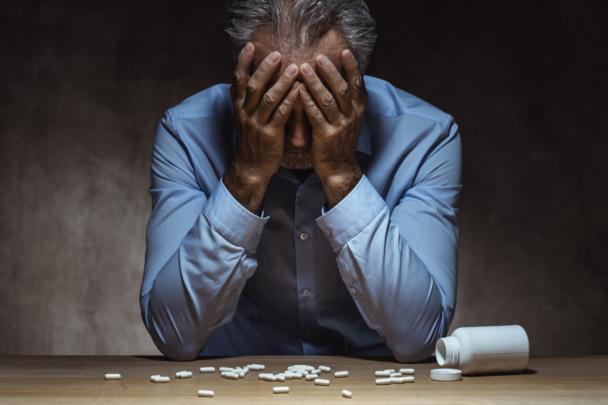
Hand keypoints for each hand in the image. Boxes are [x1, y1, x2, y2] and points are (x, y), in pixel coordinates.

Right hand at [224, 43, 300, 213]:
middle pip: (253, 86)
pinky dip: (289, 101)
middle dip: (265, 68)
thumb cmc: (252, 141)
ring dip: (281, 82)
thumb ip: (245, 100)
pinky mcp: (269, 135)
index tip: (249, 45)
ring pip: (268, 99)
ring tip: (294, 68)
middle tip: (277, 53)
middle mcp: (245, 114)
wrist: (251, 168)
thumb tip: (243, 78)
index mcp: (238, 107)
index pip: (238, 80)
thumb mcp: (242, 119)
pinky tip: (299, 91)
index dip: (243, 62)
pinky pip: (280, 115)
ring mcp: (256, 124)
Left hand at [298, 49, 366, 207]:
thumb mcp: (351, 118)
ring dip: (315, 82)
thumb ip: (348, 98)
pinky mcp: (326, 136)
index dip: (352, 67)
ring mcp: (339, 126)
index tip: (345, 51)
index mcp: (358, 109)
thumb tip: (347, 74)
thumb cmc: (340, 139)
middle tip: (319, 56)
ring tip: (304, 67)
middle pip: (342, 89)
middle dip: (330, 71)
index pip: (357, 84)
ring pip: (328, 100)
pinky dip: (307, 101)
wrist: (339, 168)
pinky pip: (316, 115)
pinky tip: (298, 90)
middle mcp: (352, 116)